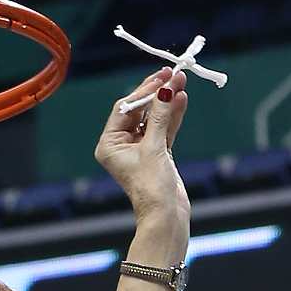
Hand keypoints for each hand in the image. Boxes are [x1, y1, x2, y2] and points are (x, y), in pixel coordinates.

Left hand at [94, 68, 189, 267]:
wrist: (167, 216)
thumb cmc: (152, 187)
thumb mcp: (154, 146)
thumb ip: (160, 115)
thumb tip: (165, 88)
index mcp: (109, 144)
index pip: (125, 108)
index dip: (143, 90)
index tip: (161, 77)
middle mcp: (121, 146)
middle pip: (139, 111)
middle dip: (157, 93)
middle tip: (173, 75)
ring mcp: (140, 150)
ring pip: (154, 119)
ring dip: (167, 102)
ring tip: (182, 83)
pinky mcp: (156, 154)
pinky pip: (164, 129)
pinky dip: (173, 116)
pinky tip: (182, 99)